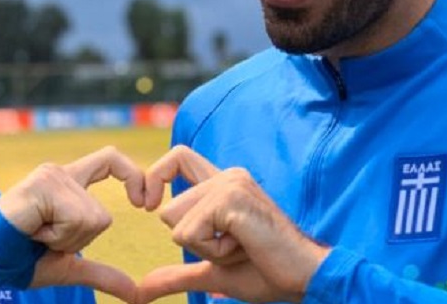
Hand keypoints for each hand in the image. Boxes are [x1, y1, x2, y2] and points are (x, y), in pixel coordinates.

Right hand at [0, 146, 145, 302]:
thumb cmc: (21, 258)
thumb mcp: (69, 265)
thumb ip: (102, 274)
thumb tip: (135, 293)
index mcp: (70, 183)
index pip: (111, 160)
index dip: (135, 176)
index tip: (145, 204)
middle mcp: (62, 173)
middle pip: (102, 214)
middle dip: (79, 241)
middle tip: (47, 239)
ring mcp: (52, 176)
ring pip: (92, 218)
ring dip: (65, 239)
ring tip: (37, 234)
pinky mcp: (44, 184)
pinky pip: (76, 217)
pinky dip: (57, 235)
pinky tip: (33, 230)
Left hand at [139, 146, 330, 303]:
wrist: (304, 278)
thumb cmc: (265, 272)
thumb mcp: (213, 271)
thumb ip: (178, 274)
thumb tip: (142, 289)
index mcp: (223, 184)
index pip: (177, 157)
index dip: (155, 177)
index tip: (147, 205)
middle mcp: (226, 175)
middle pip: (167, 210)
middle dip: (193, 242)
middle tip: (234, 245)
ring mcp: (229, 183)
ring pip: (176, 222)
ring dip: (204, 249)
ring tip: (241, 245)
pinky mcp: (230, 198)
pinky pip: (190, 233)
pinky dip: (213, 252)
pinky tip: (244, 246)